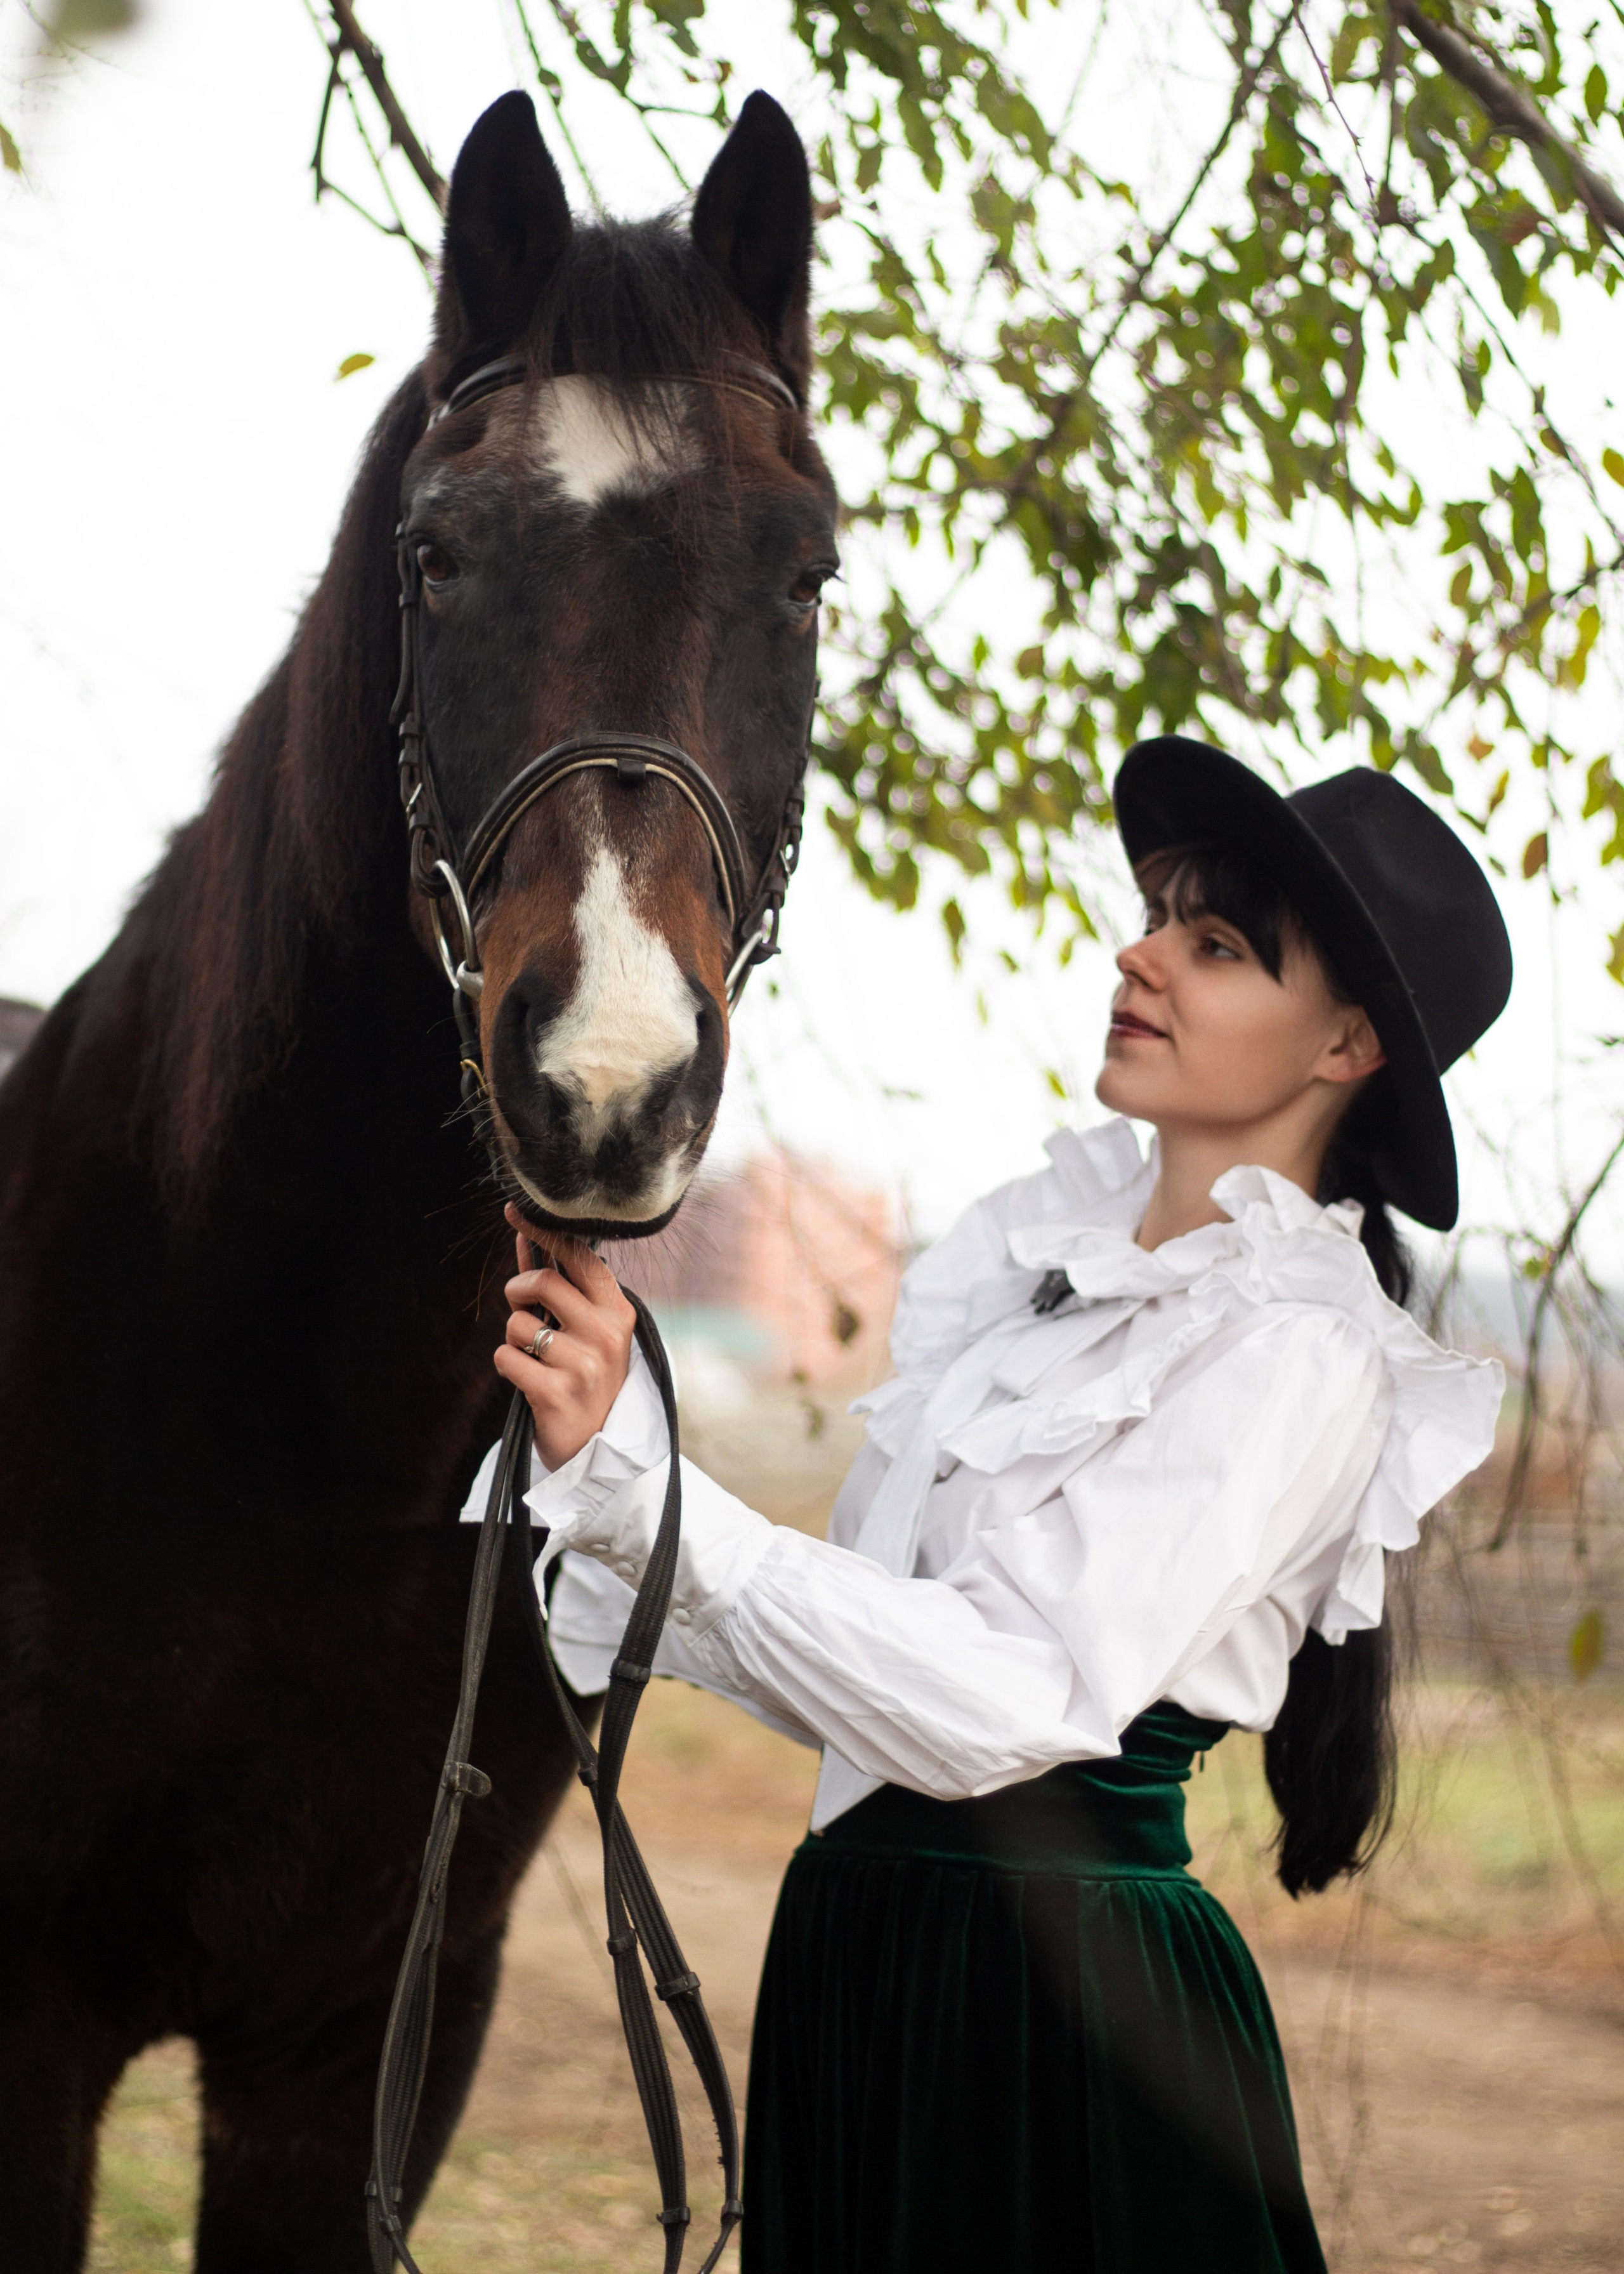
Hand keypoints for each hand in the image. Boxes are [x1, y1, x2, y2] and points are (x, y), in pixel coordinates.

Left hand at [493, 1205, 637, 1470]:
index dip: (544, 1230)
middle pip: (543, 1280)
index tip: (516, 1212)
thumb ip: (563, 1286)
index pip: (579, 1257)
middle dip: (518, 1289)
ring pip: (518, 1323)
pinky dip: (508, 1365)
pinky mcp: (556, 1394)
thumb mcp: (589, 1330)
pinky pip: (505, 1358)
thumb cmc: (588, 1377)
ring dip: (514, 1338)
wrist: (598, 1448)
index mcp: (617, 1311)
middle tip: (522, 1305)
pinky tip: (529, 1380)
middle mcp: (606, 1334)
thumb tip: (529, 1235)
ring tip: (536, 1358)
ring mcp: (583, 1365)